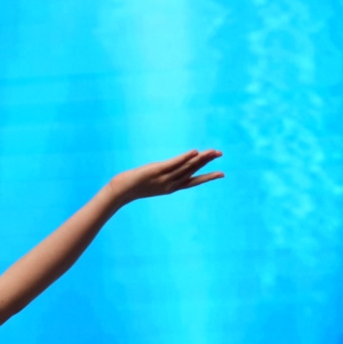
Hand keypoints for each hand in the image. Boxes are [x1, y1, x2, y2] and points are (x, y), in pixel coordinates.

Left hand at [108, 149, 223, 204]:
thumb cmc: (134, 187)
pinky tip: (195, 152)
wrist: (120, 191)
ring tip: (213, 152)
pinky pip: (174, 163)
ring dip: (201, 159)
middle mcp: (170, 184)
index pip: (193, 182)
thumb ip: (163, 178)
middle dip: (207, 162)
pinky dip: (185, 158)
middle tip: (220, 154)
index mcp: (171, 187)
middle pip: (192, 171)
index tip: (222, 174)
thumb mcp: (152, 183)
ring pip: (186, 167)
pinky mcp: (157, 170)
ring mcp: (164, 178)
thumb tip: (167, 173)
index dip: (208, 177)